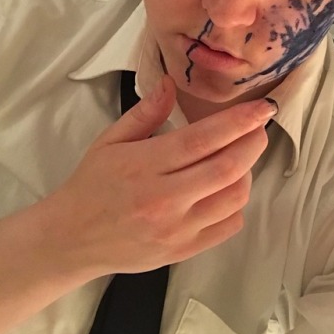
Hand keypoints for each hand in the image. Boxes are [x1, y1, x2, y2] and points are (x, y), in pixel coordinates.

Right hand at [47, 76, 274, 277]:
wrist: (72, 239)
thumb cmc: (93, 184)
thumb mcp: (110, 141)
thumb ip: (145, 112)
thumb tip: (171, 83)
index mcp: (144, 166)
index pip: (202, 141)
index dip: (237, 122)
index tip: (261, 108)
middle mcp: (164, 200)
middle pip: (226, 168)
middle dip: (253, 143)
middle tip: (260, 126)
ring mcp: (176, 230)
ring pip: (233, 198)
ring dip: (247, 172)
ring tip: (240, 156)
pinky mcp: (183, 251)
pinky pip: (228, 226)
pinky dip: (237, 204)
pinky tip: (226, 189)